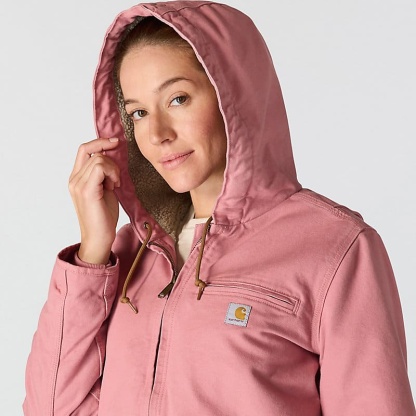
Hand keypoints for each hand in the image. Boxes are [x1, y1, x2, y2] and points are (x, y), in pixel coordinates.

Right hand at [69, 138, 119, 263]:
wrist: (100, 237)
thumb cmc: (103, 216)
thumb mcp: (105, 189)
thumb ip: (104, 174)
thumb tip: (112, 157)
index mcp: (76, 178)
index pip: (84, 150)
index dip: (99, 142)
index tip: (115, 142)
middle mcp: (73, 179)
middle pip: (93, 152)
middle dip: (111, 159)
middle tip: (117, 178)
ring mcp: (78, 184)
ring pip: (100, 159)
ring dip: (114, 170)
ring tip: (115, 186)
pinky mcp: (87, 190)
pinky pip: (101, 167)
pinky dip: (113, 173)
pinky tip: (115, 186)